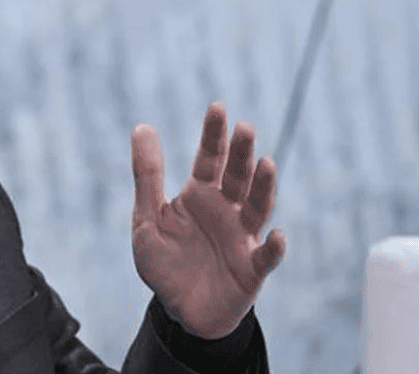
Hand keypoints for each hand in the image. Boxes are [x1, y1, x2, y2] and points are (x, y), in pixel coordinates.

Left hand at [130, 102, 285, 338]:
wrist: (179, 311)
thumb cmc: (165, 262)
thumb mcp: (148, 218)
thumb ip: (147, 175)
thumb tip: (142, 126)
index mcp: (199, 195)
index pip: (209, 158)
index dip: (214, 134)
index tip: (218, 107)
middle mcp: (226, 210)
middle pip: (237, 176)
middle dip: (241, 153)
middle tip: (245, 128)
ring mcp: (242, 238)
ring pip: (257, 208)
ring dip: (263, 187)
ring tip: (266, 164)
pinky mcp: (251, 270)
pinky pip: (266, 257)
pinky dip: (273, 247)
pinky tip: (276, 235)